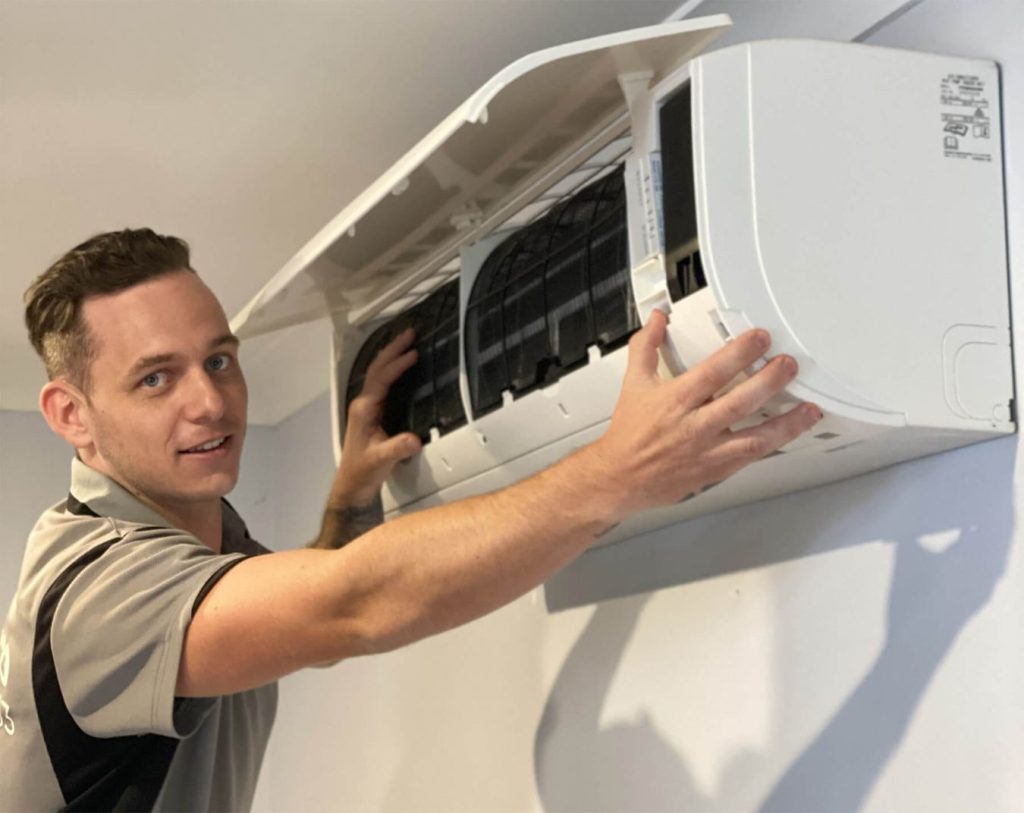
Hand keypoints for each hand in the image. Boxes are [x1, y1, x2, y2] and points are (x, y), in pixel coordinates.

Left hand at [329, 328, 422, 507]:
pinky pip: (381, 382)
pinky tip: (400, 365)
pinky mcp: (371, 413)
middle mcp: (363, 404)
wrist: (352, 486)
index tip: (413, 352)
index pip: (381, 379)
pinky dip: (392, 369)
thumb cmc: (363, 472)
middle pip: (377, 368)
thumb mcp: (382, 461)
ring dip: (391, 355)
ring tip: (407, 341)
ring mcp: (366, 407)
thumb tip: (415, 439)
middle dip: (393, 349)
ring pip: (377, 373)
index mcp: (364, 409)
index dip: (397, 364)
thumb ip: (397, 449)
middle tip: (411, 332)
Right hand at [590, 310, 821, 517]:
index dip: (740, 353)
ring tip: (809, 409)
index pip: (713, 372)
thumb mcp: (633, 383)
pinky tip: (791, 433)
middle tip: (789, 365)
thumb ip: (646, 347)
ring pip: (754, 438)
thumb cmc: (629, 434)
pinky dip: (774, 445)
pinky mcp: (716, 470)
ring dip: (786, 423)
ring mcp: (708, 451)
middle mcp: (694, 426)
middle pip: (739, 403)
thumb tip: (656, 319)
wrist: (621, 476)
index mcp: (676, 400)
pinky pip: (751, 458)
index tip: (760, 338)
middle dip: (769, 382)